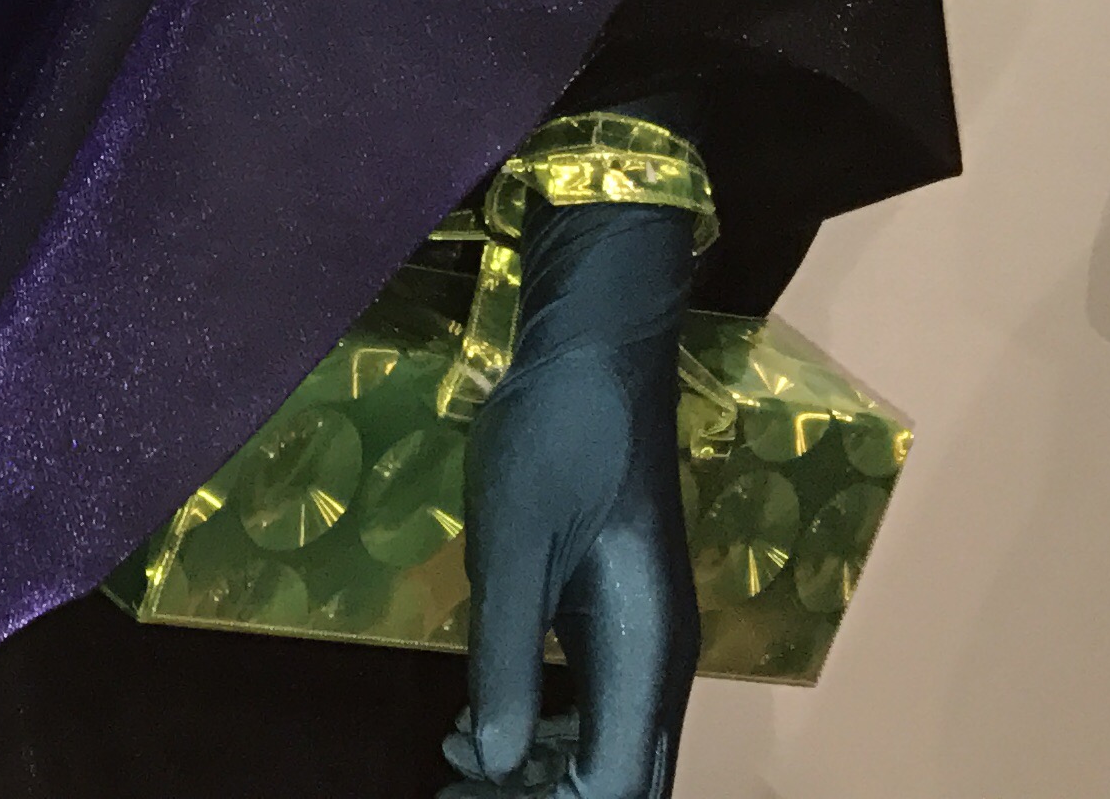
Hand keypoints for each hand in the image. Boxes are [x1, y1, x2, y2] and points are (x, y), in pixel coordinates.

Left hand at [441, 201, 697, 798]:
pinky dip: (542, 734)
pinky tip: (476, 725)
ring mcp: (644, 639)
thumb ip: (504, 654)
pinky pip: (595, 709)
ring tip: (450, 766)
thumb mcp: (513, 543)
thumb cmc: (555, 437)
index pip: (617, 785)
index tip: (467, 794)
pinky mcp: (616, 616)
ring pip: (611, 753)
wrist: (596, 355)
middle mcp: (659, 661)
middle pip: (623, 780)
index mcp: (645, 652)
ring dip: (539, 774)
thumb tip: (489, 762)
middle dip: (542, 797)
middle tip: (451, 789)